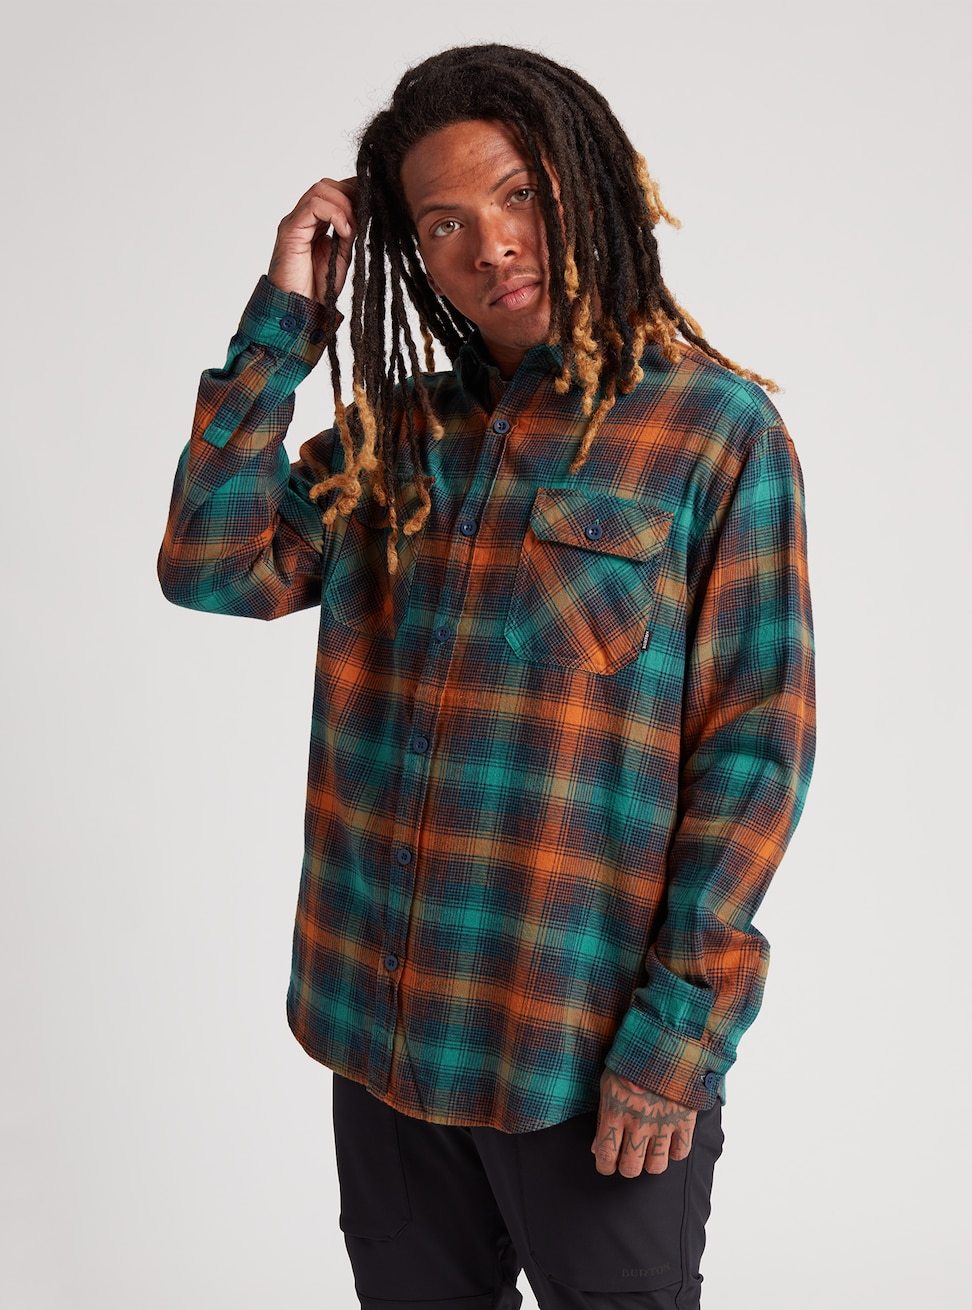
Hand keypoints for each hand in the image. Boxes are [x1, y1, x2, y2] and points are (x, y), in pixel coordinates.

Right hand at [267, 176, 358, 304]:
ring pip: (320, 189)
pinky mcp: (291, 230)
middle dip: (350, 195)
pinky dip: (334, 214)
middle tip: (363, 218)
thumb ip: (349, 233)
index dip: (353, 193)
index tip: (371, 206)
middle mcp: (302, 218)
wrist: (301, 309)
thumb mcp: (342, 255)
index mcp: (314, 223)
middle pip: (326, 185)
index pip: (333, 191)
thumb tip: (364, 213)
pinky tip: (344, 232)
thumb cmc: (317, 289)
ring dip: (343, 204)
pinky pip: (313, 206)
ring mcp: (295, 222)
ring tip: (352, 229)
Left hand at [591, 1068, 697, 1175]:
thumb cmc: (631, 1059)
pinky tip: (668, 1141)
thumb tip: (597, 1148)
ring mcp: (663, 1123)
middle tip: (627, 1158)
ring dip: (650, 1163)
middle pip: (631, 1168)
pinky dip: (674, 1152)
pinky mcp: (684, 1119)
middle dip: (626, 1167)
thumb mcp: (607, 1083)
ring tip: (648, 1152)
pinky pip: (681, 1152)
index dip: (605, 1166)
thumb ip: (602, 1117)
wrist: (665, 1039)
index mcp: (614, 1112)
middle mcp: (638, 1123)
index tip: (607, 1164)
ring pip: (656, 1166)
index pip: (606, 1156)